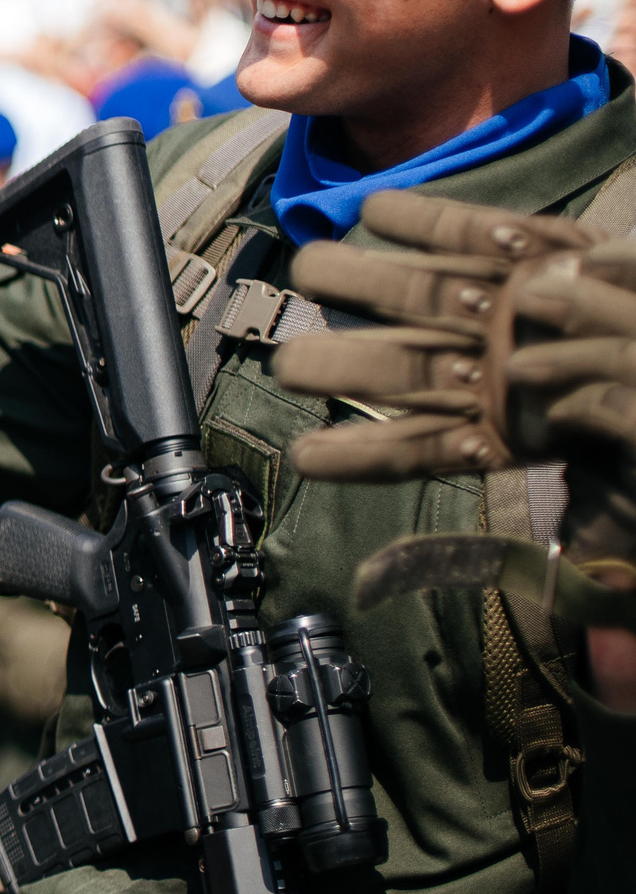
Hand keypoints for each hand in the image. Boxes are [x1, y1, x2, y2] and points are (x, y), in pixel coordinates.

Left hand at [275, 191, 635, 701]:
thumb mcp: (629, 527)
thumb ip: (607, 588)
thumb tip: (613, 682)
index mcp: (505, 434)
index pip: (420, 452)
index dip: (363, 456)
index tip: (305, 462)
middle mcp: (492, 373)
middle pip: (400, 371)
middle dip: (342, 365)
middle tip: (290, 362)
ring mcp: (511, 311)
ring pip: (420, 298)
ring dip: (364, 282)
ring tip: (312, 267)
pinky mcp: (541, 250)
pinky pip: (477, 232)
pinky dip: (430, 219)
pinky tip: (379, 210)